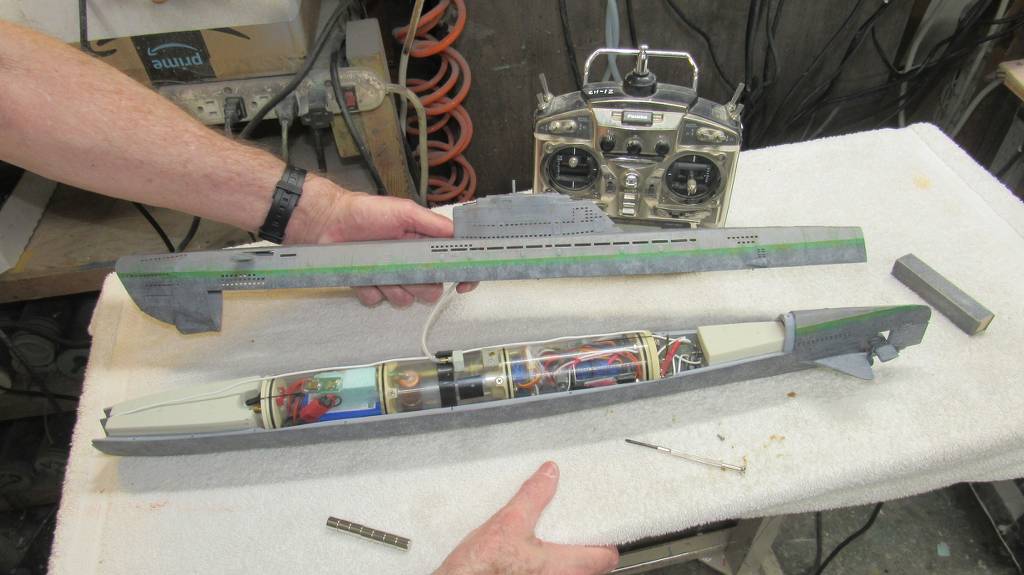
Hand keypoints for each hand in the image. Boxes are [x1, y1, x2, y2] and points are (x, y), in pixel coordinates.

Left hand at [289, 185, 474, 306]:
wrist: (328, 220)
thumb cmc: (366, 212)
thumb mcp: (404, 211)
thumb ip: (432, 223)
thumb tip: (459, 235)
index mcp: (423, 245)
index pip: (452, 265)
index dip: (463, 277)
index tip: (463, 284)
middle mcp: (410, 264)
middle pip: (431, 289)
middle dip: (422, 284)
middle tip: (408, 269)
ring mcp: (389, 277)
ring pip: (406, 299)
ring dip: (395, 287)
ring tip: (379, 269)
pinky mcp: (368, 287)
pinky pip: (378, 301)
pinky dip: (370, 289)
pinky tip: (362, 274)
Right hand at [434, 462, 618, 574]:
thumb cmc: (481, 567)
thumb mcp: (508, 521)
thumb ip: (533, 495)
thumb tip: (549, 474)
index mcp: (564, 566)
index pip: (606, 558)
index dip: (607, 543)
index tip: (602, 532)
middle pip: (592, 571)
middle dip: (587, 553)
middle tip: (577, 534)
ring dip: (568, 563)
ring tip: (554, 544)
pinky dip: (549, 569)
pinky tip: (532, 559)